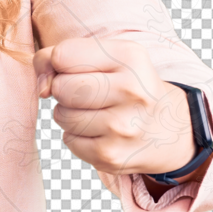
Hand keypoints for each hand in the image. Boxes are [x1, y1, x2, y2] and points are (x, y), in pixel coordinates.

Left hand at [33, 37, 198, 179]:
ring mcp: (122, 127)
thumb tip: (41, 88)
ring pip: (61, 115)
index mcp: (130, 57)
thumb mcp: (107, 56)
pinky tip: (100, 132)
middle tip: (87, 93)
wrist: (171, 129)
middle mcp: (131, 91)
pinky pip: (68, 141)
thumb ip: (61, 57)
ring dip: (69, 114)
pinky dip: (76, 136)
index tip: (72, 69)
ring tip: (96, 112)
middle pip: (60, 87)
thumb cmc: (128, 85)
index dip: (56, 63)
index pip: (62, 55)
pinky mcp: (112, 156)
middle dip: (63, 90)